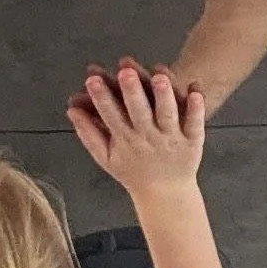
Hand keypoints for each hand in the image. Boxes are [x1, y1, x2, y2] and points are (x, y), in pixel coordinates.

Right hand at [67, 60, 205, 196]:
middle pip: (139, 112)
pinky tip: (195, 89)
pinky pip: (195, 122)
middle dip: (131, 92)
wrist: (165, 195)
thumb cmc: (133, 172)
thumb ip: (88, 133)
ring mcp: (171, 138)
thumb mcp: (106, 156)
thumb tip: (71, 110)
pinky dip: (196, 108)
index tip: (92, 80)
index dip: (101, 98)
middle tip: (125, 72)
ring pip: (167, 115)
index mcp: (125, 139)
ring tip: (158, 76)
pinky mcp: (192, 140)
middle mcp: (148, 137)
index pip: (110, 115)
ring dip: (163, 96)